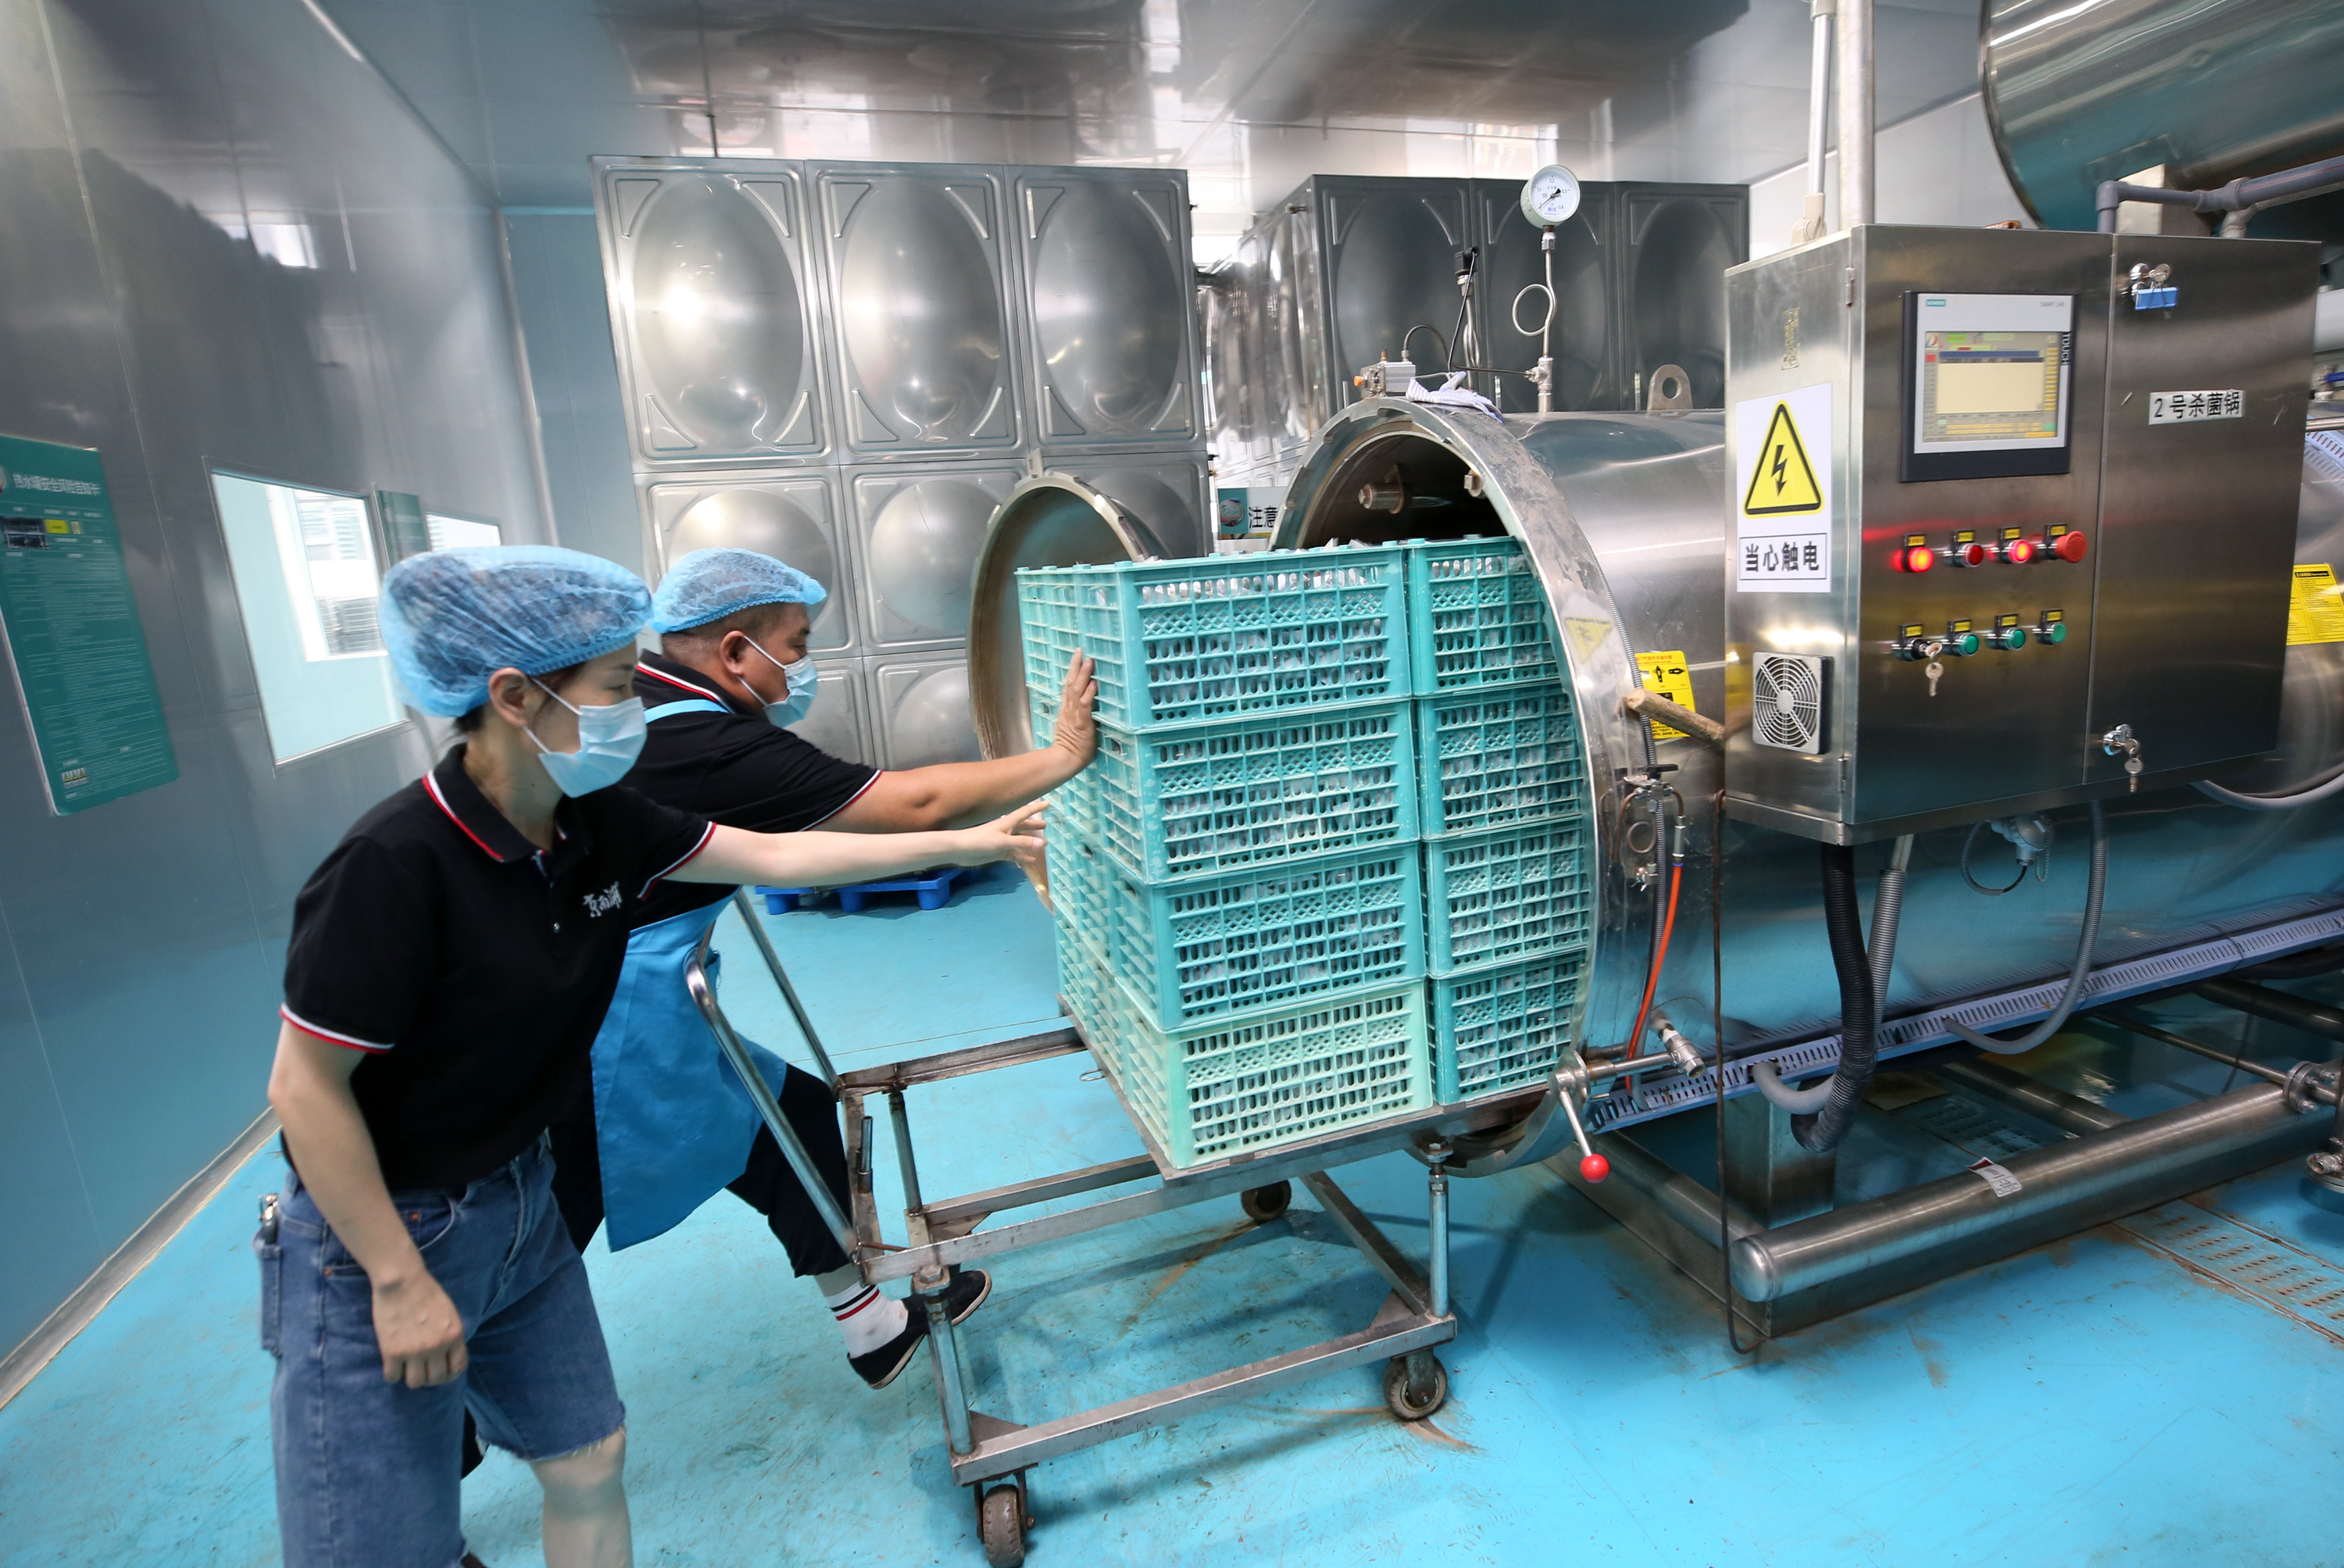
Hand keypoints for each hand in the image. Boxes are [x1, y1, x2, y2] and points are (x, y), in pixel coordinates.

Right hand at [372, 1271, 467, 1388]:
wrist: (401, 1280)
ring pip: (415, 1383)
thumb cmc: (425, 1291)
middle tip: (422, 1369)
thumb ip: (451, 1335)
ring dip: (411, 1377)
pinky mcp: (392, 1352)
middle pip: (437, 1379)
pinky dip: (392, 1374)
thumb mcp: (449, 1313)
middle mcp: (437, 1346)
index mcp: (455, 1335)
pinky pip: (393, 1377)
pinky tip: (392, 1364)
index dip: (450, 1374)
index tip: (441, 1371)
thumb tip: (448, 1356)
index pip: (458, 1368)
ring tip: (407, 1367)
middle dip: (430, 1377)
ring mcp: (415, 1351)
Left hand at [963, 800, 1047, 869]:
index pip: (1025, 812)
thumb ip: (1022, 843)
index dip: (1036, 808)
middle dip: (1034, 826)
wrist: (961, 850)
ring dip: (1030, 842)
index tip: (1048, 803)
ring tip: (1043, 844)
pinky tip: (1031, 860)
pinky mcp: (999, 853)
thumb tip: (1042, 843)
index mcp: (1007, 822)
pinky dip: (1023, 857)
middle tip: (1046, 825)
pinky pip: (1014, 854)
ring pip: (1020, 841)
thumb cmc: (980, 840)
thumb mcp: (1003, 841)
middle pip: (1023, 826)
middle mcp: (1006, 830)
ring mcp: (1003, 842)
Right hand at [1050, 653, 1097, 765]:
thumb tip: (1085, 705)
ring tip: (1090, 661)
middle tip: (1081, 650)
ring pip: (1077, 690)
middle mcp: (1069, 708)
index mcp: (1066, 709)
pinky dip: (1089, 693)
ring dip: (1084, 675)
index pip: (1068, 685)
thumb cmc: (1070, 746)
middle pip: (1071, 682)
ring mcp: (1075, 714)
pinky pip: (1085, 705)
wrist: (1065, 759)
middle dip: (1076, 665)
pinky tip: (1094, 684)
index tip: (1077, 657)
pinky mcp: (1082, 722)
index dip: (1072, 670)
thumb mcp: (1071, 726)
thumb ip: (1076, 714)